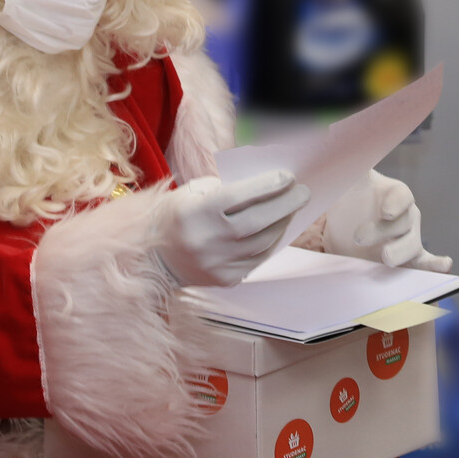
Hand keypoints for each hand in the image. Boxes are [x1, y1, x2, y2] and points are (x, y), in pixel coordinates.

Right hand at [157, 170, 310, 287]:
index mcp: (195, 213)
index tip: (288, 177)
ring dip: (282, 224)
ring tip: (292, 209)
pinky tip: (277, 229)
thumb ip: (227, 187)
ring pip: (262, 243)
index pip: (239, 197)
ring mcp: (216, 264)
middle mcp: (206, 241)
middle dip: (285, 205)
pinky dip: (271, 242)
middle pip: (257, 222)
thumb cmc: (179, 215)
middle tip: (303, 192)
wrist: (156, 256)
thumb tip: (267, 185)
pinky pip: (257, 260)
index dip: (268, 186)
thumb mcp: (194, 192)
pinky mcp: (225, 280)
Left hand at [324, 171, 452, 272]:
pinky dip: (435, 265)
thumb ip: (349, 170)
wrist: (345, 232)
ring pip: (412, 245)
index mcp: (394, 194)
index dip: (396, 203)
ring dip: (401, 252)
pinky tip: (444, 265)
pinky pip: (425, 262)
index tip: (386, 212)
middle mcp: (406, 215)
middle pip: (402, 223)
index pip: (402, 195)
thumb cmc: (350, 202)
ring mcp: (409, 238)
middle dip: (382, 231)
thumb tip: (337, 147)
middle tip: (358, 237)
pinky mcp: (407, 260)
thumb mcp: (347, 185)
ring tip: (386, 258)